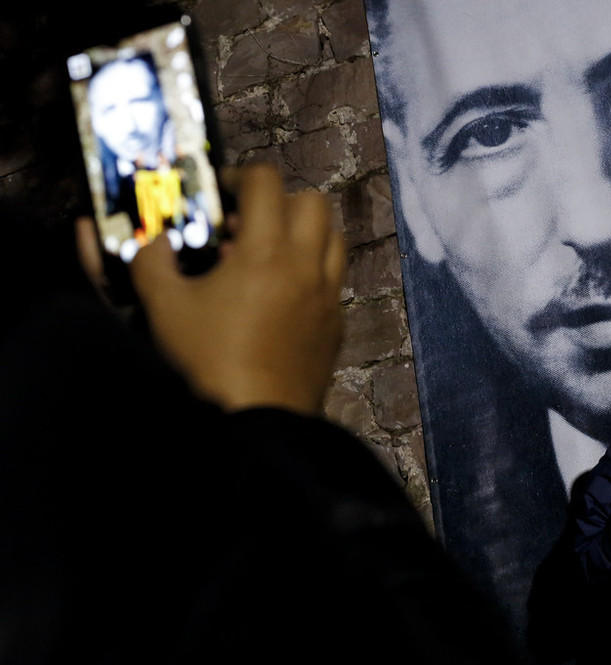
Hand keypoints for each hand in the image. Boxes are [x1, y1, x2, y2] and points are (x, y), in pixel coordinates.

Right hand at [129, 163, 345, 414]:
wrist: (257, 420)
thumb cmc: (209, 362)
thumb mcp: (164, 308)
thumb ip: (151, 262)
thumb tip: (153, 240)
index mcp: (267, 251)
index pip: (267, 181)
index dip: (240, 176)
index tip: (220, 193)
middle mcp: (307, 266)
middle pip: (313, 202)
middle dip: (279, 201)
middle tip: (246, 223)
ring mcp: (328, 296)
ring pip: (333, 239)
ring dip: (305, 234)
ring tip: (269, 254)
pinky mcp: (336, 325)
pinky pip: (335, 280)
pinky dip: (314, 272)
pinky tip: (283, 296)